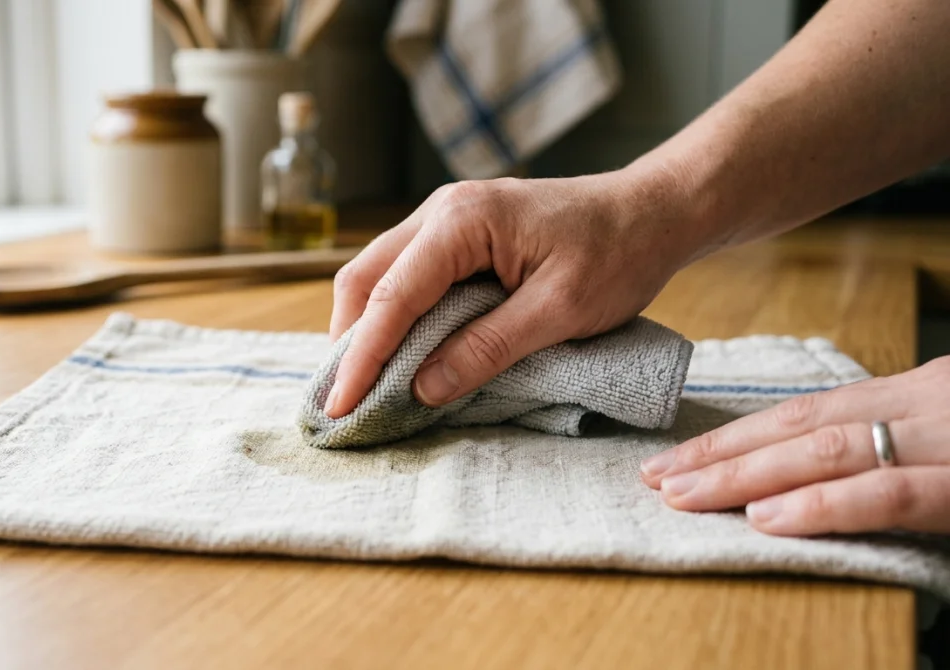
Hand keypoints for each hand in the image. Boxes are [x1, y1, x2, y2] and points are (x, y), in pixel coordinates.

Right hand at [324, 170, 701, 418]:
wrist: (652, 212)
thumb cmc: (617, 253)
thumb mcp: (559, 310)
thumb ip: (489, 348)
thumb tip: (424, 388)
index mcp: (463, 221)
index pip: (392, 296)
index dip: (362, 357)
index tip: (341, 407)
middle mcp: (442, 210)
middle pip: (366, 278)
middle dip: (348, 341)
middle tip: (341, 402)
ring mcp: (445, 218)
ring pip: (378, 275)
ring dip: (365, 329)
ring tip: (360, 384)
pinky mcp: (458, 235)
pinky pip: (406, 275)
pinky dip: (392, 316)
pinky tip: (396, 352)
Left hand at [640, 358, 949, 534]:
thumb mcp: (947, 429)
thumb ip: (890, 442)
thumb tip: (815, 469)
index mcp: (910, 396)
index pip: (805, 413)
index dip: (735, 437)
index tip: (675, 459)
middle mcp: (918, 407)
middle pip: (799, 427)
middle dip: (720, 454)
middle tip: (657, 478)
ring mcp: (941, 441)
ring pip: (825, 451)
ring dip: (745, 475)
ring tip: (686, 496)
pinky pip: (887, 493)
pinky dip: (820, 504)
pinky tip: (764, 518)